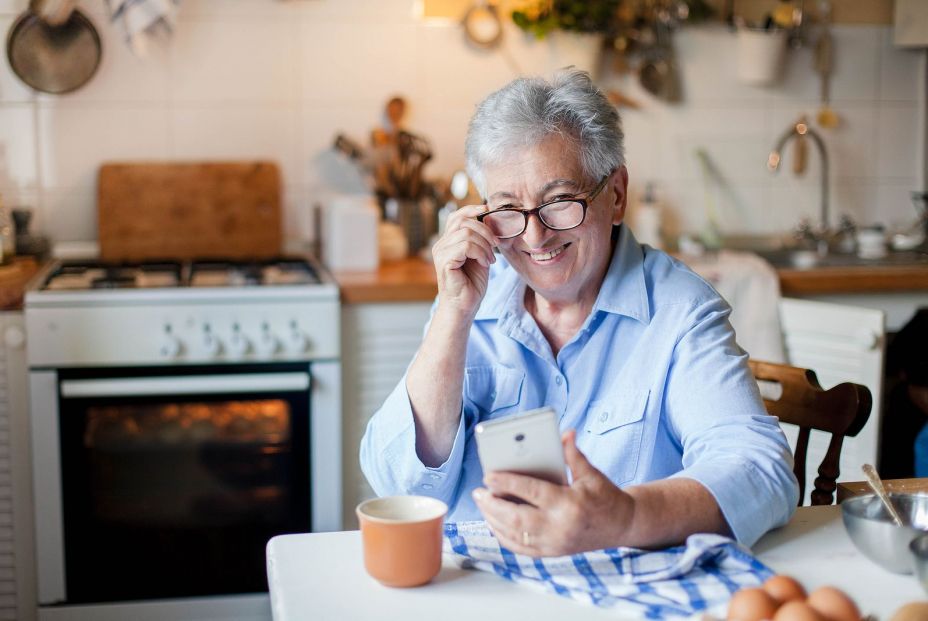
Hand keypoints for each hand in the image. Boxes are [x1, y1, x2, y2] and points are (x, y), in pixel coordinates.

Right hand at [430, 204, 496, 318]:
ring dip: (484, 245)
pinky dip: (480, 253)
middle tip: (495, 247)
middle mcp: (441, 245)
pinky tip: (485, 263)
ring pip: (466, 233)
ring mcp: (440, 253)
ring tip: (490, 259)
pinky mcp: (444, 262)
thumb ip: (480, 239)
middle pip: (464, 222)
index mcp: (447, 241)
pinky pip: (465, 246)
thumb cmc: (472, 284)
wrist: (465, 307)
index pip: (456, 216)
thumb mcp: (479, 256)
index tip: (488, 210)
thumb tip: (489, 219)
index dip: (472, 209)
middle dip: (485, 231)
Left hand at [472, 430, 633, 556]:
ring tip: (482, 503)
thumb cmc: (605, 496)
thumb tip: (565, 433)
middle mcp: (560, 528)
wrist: (622, 526)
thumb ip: (573, 454)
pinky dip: (503, 535)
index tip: (488, 476)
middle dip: (493, 505)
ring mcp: (555, 544)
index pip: (532, 493)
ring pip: (515, 535)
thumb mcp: (591, 473)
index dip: (507, 484)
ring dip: (493, 519)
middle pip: (516, 519)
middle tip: (478, 492)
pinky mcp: (552, 552)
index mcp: (570, 505)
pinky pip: (520, 547)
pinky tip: (494, 521)